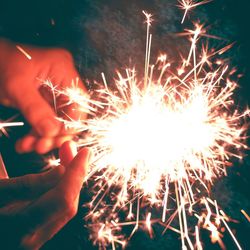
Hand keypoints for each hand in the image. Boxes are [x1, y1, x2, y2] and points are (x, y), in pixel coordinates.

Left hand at [0, 39, 86, 153]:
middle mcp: (64, 81)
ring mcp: (56, 92)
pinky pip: (47, 121)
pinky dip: (37, 134)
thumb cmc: (0, 62)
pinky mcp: (46, 101)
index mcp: (63, 69)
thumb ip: (35, 109)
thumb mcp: (16, 86)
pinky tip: (25, 143)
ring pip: (58, 121)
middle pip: (70, 114)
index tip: (54, 138)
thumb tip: (51, 132)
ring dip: (44, 137)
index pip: (79, 102)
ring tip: (27, 146)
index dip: (70, 123)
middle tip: (40, 146)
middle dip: (54, 133)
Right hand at [0, 141, 88, 249]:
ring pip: (64, 207)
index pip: (62, 199)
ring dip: (70, 180)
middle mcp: (32, 239)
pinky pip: (56, 210)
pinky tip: (59, 174)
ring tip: (67, 156)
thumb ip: (28, 185)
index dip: (77, 173)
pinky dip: (61, 189)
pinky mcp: (37, 232)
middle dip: (75, 173)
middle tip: (71, 149)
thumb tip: (63, 172)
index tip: (85, 152)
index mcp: (19, 227)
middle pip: (67, 204)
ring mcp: (36, 238)